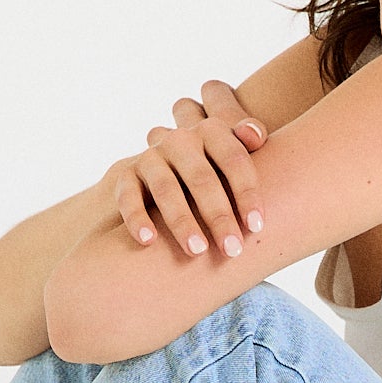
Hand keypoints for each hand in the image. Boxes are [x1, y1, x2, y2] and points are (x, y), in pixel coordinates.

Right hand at [108, 80, 267, 258]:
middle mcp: (180, 140)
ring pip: (166, 189)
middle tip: (232, 249)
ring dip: (182, 222)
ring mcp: (151, 156)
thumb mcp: (232, 155)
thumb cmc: (213, 172)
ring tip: (197, 251)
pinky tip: (149, 241)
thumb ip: (249, 140)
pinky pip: (129, 197)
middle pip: (202, 178)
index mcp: (211, 131)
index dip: (247, 193)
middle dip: (218, 216)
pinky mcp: (125, 175)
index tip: (256, 227)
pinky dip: (137, 219)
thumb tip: (256, 135)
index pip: (233, 159)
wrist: (163, 173)